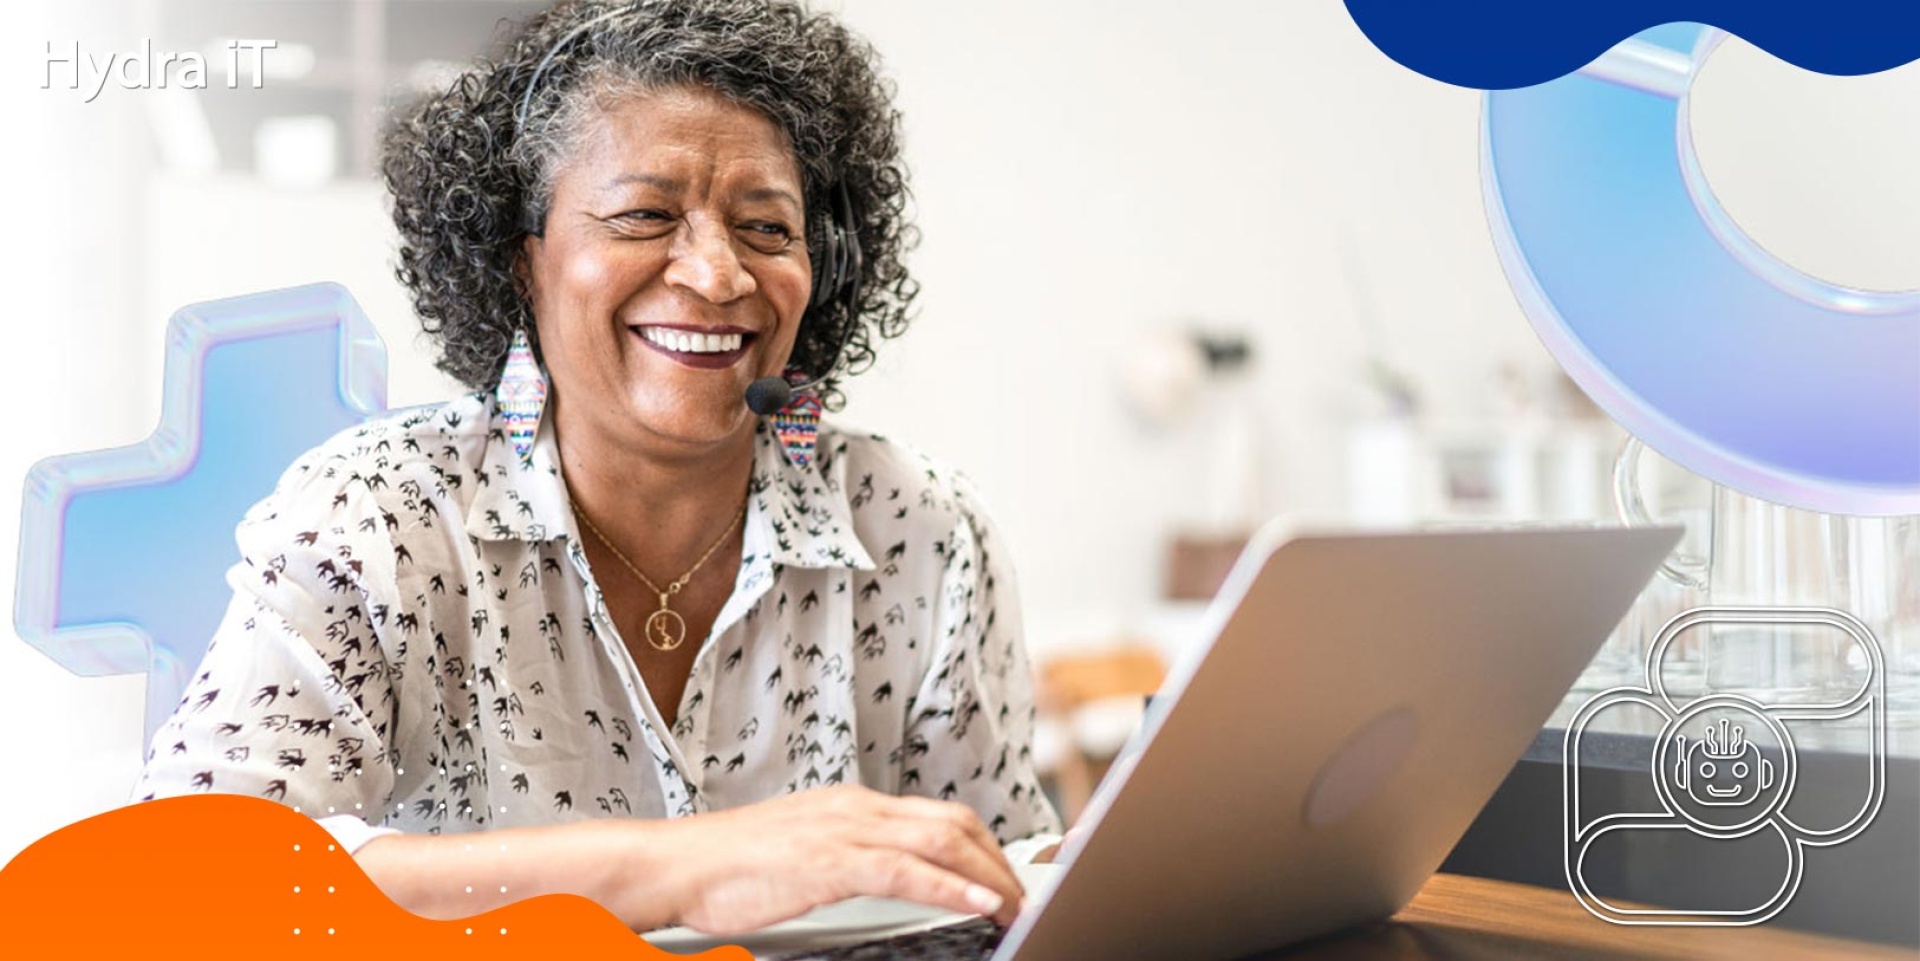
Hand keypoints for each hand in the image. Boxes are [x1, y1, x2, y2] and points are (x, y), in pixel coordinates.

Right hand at [646, 785, 1024, 934]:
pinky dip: (950, 886)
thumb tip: (885, 877)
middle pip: (953, 822)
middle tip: (1022, 897)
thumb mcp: (801, 851)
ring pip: (941, 841)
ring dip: (988, 876)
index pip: (937, 816)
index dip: (982, 847)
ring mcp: (844, 830)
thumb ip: (846, 856)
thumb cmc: (727, 868)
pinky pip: (907, 870)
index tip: (1005, 878)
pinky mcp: (830, 861)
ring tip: (1013, 906)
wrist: (677, 865)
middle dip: (998, 861)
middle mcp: (856, 807)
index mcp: (851, 805)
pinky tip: (977, 904)